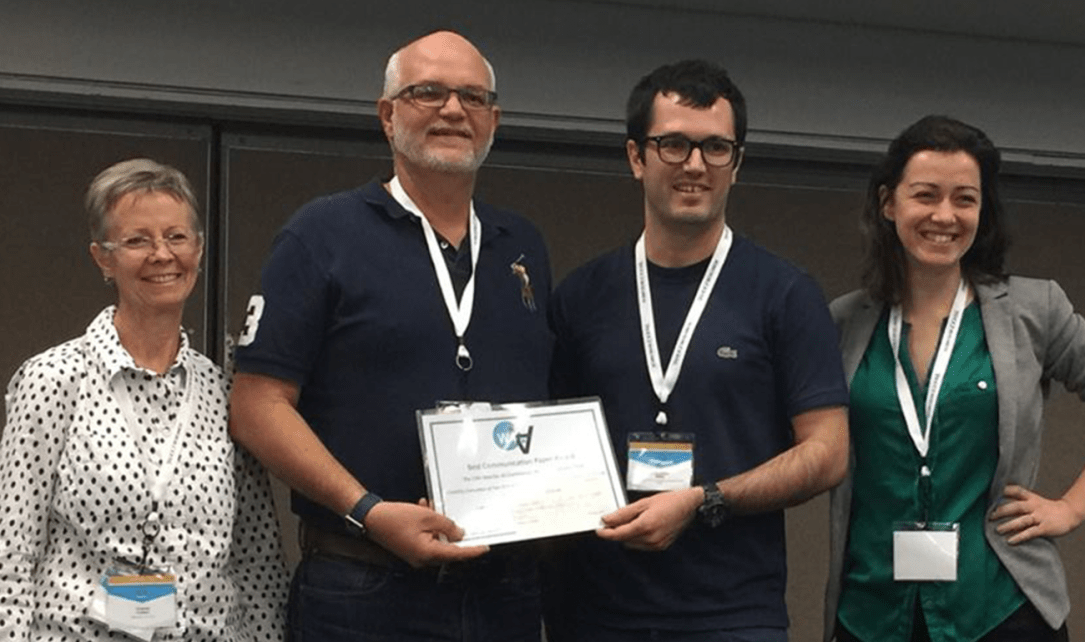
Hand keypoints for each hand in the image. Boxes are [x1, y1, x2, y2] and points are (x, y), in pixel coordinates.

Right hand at [364, 501, 488, 566]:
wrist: (370, 517)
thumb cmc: (395, 517)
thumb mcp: (427, 517)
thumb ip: (447, 526)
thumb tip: (459, 534)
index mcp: (428, 553)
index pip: (457, 554)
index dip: (473, 550)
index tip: (486, 547)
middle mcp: (423, 559)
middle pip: (447, 547)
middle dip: (452, 530)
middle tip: (461, 518)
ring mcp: (416, 555)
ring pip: (436, 539)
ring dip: (438, 523)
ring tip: (432, 507)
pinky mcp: (411, 548)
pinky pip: (426, 537)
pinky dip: (428, 524)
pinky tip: (424, 508)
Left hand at [596, 487, 701, 550]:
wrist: (690, 506)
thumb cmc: (669, 501)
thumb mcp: (644, 503)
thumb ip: (623, 513)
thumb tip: (607, 519)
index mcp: (645, 526)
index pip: (619, 534)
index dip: (606, 533)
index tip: (599, 530)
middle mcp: (650, 539)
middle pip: (624, 540)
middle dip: (618, 531)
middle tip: (616, 520)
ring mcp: (656, 545)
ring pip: (632, 544)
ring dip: (627, 535)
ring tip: (634, 520)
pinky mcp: (661, 547)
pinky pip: (642, 545)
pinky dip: (637, 538)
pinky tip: (642, 526)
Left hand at [990, 485, 1082, 544]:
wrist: (1068, 513)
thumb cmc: (1045, 508)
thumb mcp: (1033, 500)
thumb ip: (1017, 501)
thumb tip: (995, 506)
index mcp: (1030, 497)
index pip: (1016, 491)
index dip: (1004, 490)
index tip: (990, 493)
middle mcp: (1034, 506)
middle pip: (1016, 507)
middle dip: (1002, 511)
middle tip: (989, 516)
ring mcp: (1039, 517)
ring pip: (1022, 520)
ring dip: (1009, 525)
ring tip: (997, 530)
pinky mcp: (1044, 528)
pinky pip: (1030, 533)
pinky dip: (1020, 536)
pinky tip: (1010, 541)